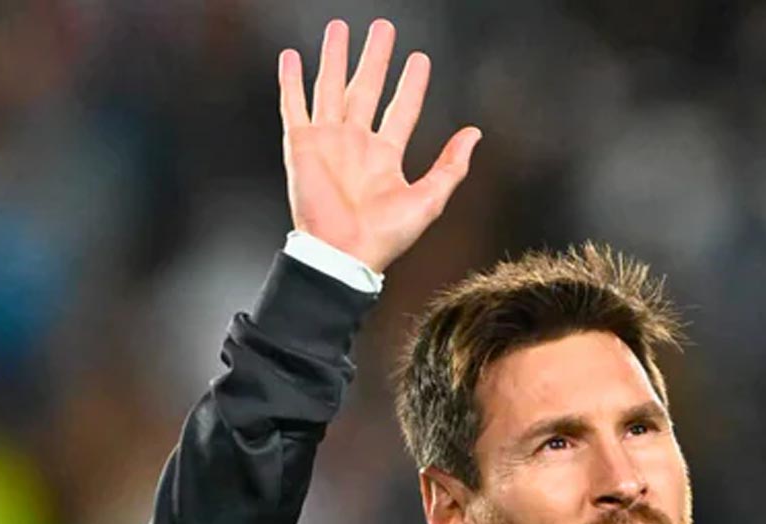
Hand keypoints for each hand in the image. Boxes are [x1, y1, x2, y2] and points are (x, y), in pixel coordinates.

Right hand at [278, 19, 481, 272]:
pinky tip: (291, 57)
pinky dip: (291, 82)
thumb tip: (474, 134)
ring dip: (334, 57)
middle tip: (383, 28)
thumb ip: (451, 166)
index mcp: (385, 156)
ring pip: (331, 88)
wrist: (345, 253)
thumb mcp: (430, 199)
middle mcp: (356, 144)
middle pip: (367, 88)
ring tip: (338, 28)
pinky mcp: (302, 145)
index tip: (420, 59)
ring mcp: (328, 142)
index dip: (412, 84)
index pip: (402, 109)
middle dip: (375, 57)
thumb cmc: (385, 236)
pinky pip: (294, 106)